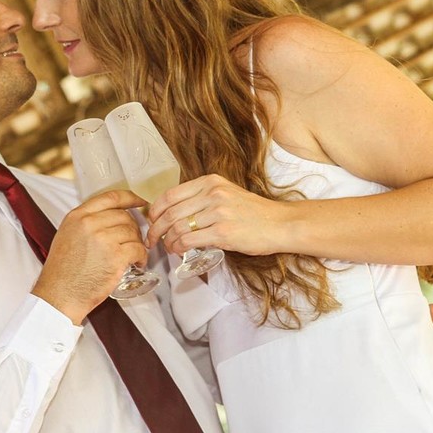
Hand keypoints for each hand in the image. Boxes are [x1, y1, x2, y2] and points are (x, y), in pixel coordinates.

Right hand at [33, 190, 146, 323]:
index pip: (110, 197)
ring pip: (133, 232)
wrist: (59, 295)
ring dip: (137, 244)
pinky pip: (138, 249)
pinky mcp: (115, 257)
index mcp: (77, 216)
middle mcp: (90, 224)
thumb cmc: (63, 271)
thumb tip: (111, 216)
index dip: (129, 198)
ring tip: (133, 255)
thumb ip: (85, 223)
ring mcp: (103, 239)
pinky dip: (141, 256)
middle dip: (133, 228)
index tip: (140, 201)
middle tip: (132, 241)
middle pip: (124, 216)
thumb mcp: (67, 236)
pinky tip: (137, 263)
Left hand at [145, 174, 290, 255]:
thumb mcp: (227, 194)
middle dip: (155, 228)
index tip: (152, 220)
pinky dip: (178, 247)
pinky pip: (188, 239)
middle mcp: (212, 193)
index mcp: (211, 182)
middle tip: (152, 239)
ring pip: (177, 227)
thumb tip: (176, 213)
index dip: (155, 210)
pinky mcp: (222, 232)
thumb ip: (203, 198)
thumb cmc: (255, 213)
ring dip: (166, 240)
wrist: (280, 224)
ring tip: (167, 247)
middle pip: (170, 212)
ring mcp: (217, 212)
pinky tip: (178, 251)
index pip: (170, 194)